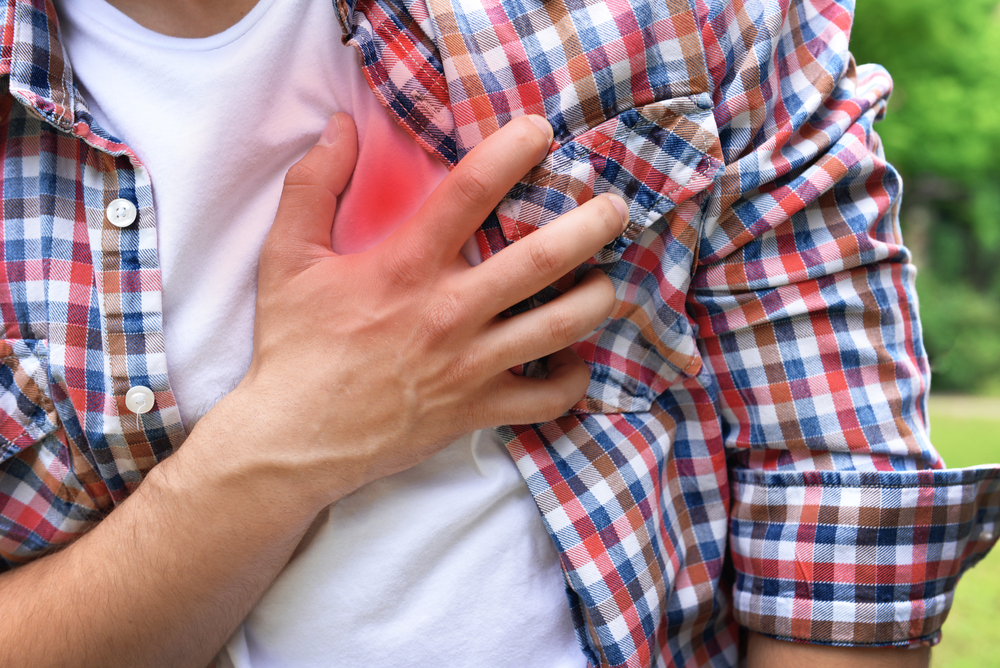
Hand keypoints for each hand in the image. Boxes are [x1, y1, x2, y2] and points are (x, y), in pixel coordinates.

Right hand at [223, 112, 624, 506]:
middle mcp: (449, 311)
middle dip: (590, 227)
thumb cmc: (294, 346)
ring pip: (560, 327)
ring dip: (595, 298)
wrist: (294, 439)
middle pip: (540, 260)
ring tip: (606, 280)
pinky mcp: (477, 410)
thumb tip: (339, 126)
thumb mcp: (287, 257)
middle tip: (615, 208)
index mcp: (406, 266)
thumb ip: (312, 186)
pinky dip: (571, 381)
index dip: (513, 151)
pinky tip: (571, 361)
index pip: (470, 192)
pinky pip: (547, 399)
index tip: (541, 131)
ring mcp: (470, 365)